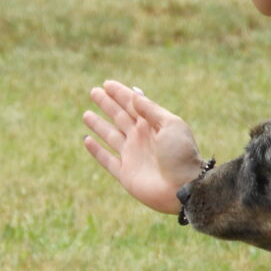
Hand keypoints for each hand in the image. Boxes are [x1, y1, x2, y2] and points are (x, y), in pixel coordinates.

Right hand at [82, 80, 203, 213]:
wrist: (184, 187)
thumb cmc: (182, 154)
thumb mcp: (171, 126)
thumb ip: (151, 111)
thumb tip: (135, 94)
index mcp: (154, 125)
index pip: (134, 105)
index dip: (120, 94)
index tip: (107, 83)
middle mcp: (141, 138)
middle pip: (120, 117)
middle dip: (107, 105)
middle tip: (94, 92)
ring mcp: (132, 155)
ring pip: (110, 136)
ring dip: (98, 125)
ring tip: (86, 114)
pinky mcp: (125, 174)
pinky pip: (106, 160)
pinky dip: (96, 151)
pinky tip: (87, 140)